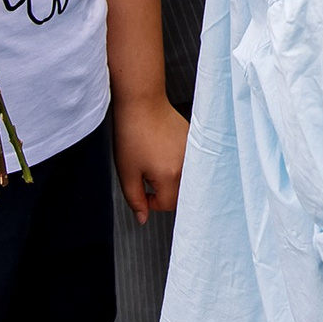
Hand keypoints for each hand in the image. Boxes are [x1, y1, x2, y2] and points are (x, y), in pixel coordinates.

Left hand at [114, 96, 188, 220]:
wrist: (143, 103)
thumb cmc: (133, 133)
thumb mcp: (126, 173)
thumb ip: (135, 200)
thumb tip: (142, 218)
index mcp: (171, 176)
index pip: (166, 205)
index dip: (150, 201)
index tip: (141, 188)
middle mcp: (188, 166)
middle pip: (180, 195)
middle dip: (163, 192)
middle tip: (147, 175)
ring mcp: (194, 153)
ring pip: (186, 180)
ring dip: (172, 178)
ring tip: (156, 161)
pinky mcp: (195, 142)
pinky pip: (189, 164)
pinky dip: (178, 164)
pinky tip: (164, 152)